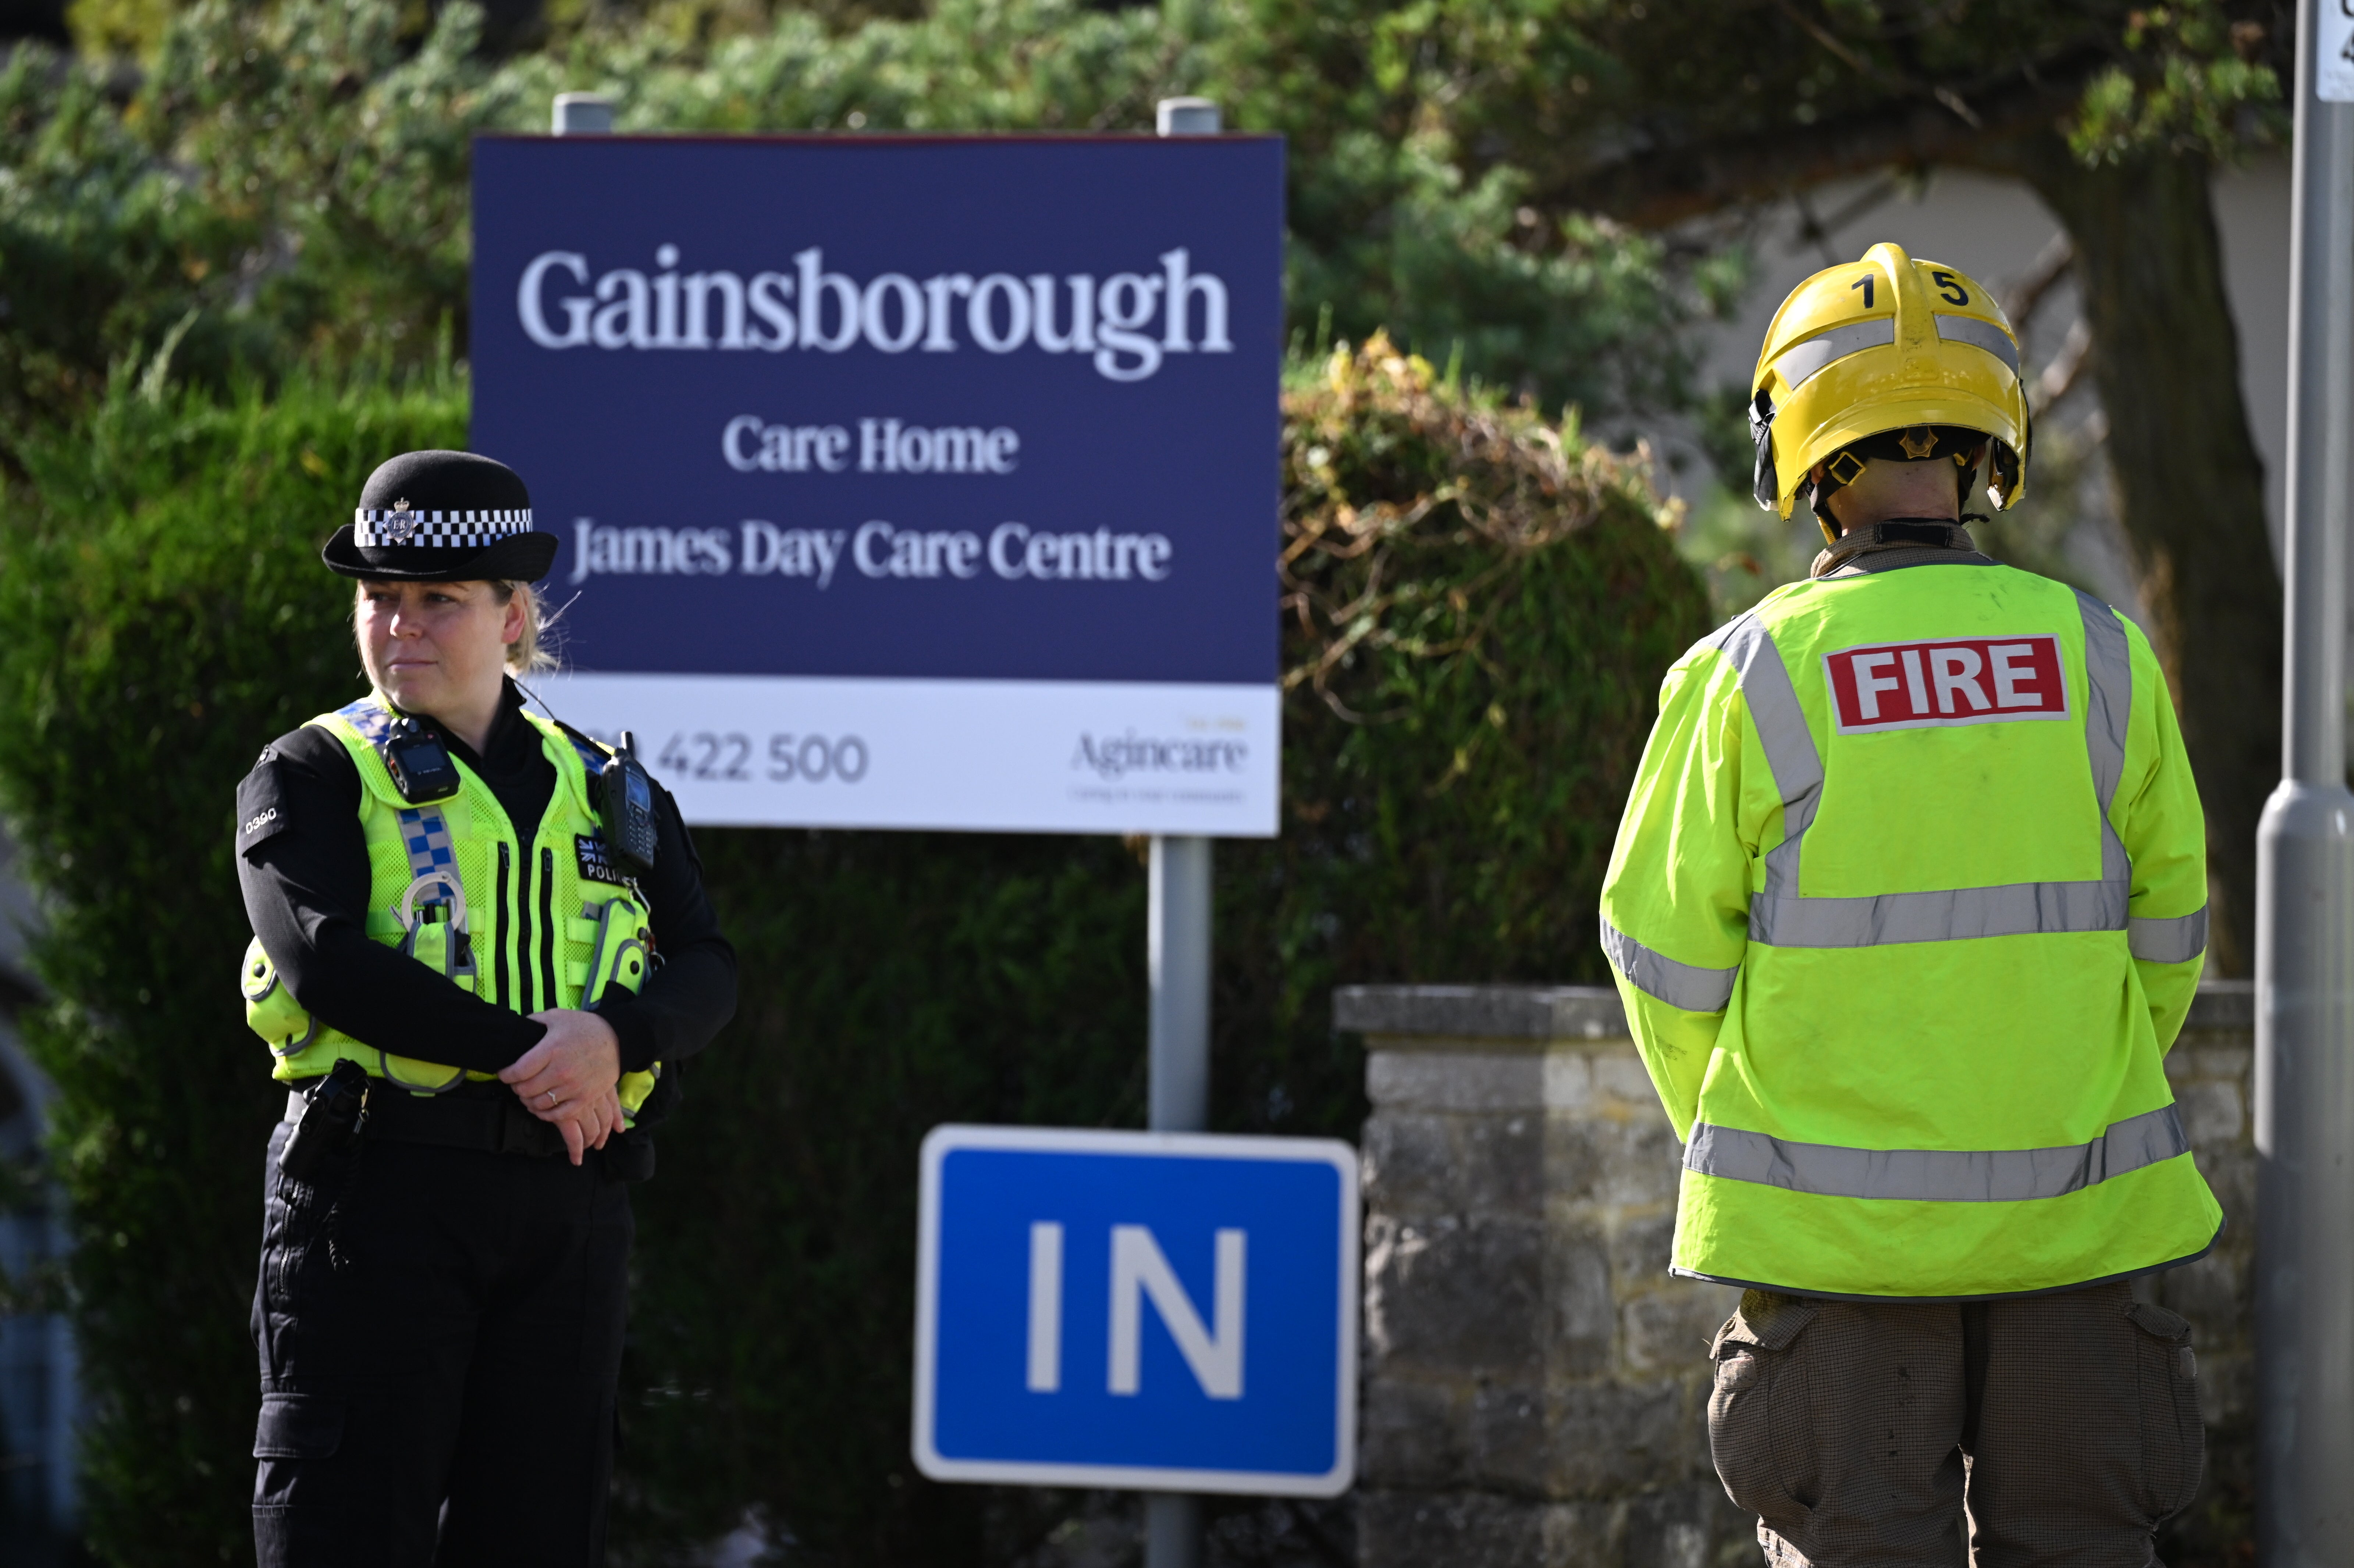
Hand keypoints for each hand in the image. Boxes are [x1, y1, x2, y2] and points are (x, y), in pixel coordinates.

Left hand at [501, 1010, 622, 1166]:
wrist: (618, 1040)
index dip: (506, 1074)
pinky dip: (546, 1114)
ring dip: (529, 1101)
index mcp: (552, 1049)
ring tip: (529, 1094)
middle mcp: (562, 1070)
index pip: (518, 1070)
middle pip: (526, 1089)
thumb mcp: (557, 1016)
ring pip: (539, 1104)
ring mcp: (575, 1087)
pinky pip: (558, 1115)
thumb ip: (534, 1021)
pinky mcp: (585, 1098)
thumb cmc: (585, 1028)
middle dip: (516, 1087)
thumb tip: (515, 1028)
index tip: (505, 1073)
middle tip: (517, 1083)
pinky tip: (543, 1106)